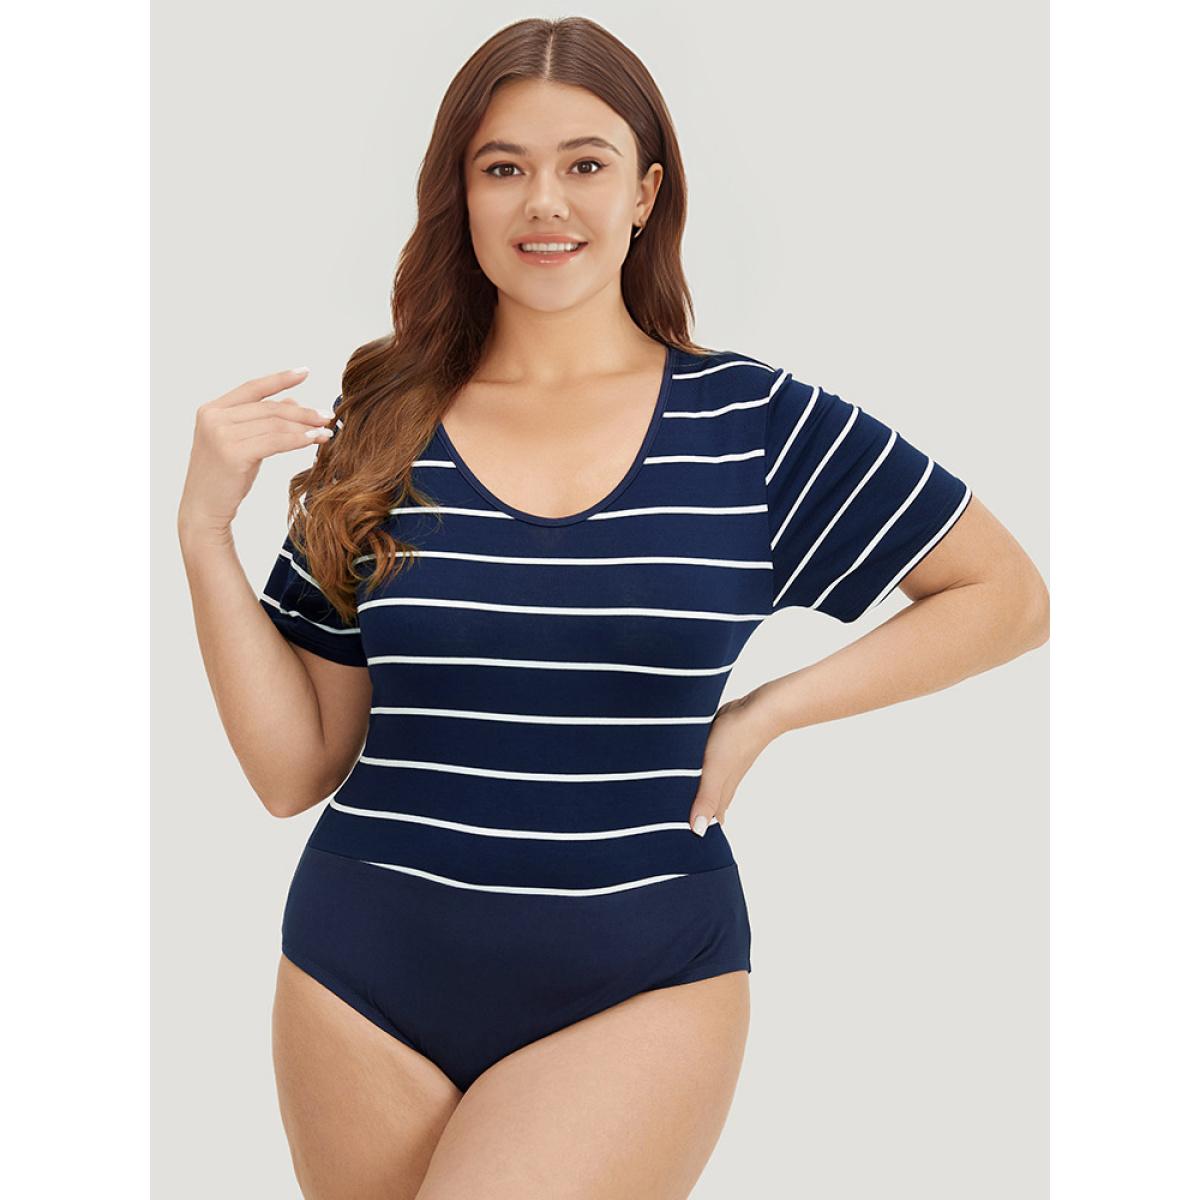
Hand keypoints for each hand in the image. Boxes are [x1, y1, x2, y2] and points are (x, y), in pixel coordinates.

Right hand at [177, 367, 334, 538]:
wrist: (203, 510)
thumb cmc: (224, 477)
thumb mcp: (242, 443)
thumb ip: (262, 421)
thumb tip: (292, 400)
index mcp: (211, 409)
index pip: (252, 388)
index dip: (280, 379)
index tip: (305, 372)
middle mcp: (213, 417)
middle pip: (268, 408)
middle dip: (302, 412)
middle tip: (327, 416)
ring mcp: (220, 434)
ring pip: (274, 424)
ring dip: (305, 427)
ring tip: (326, 431)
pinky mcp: (232, 453)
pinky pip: (275, 441)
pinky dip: (298, 439)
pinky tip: (314, 440)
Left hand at [687, 688, 777, 836]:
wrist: (760, 710)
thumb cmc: (737, 739)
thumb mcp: (715, 769)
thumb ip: (706, 798)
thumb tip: (698, 832)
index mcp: (722, 790)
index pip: (711, 819)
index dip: (699, 830)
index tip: (686, 844)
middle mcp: (725, 780)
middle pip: (711, 804)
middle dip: (698, 816)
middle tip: (680, 828)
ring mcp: (727, 764)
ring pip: (711, 785)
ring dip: (700, 795)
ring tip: (686, 804)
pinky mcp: (725, 747)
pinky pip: (711, 767)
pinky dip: (703, 775)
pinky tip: (698, 772)